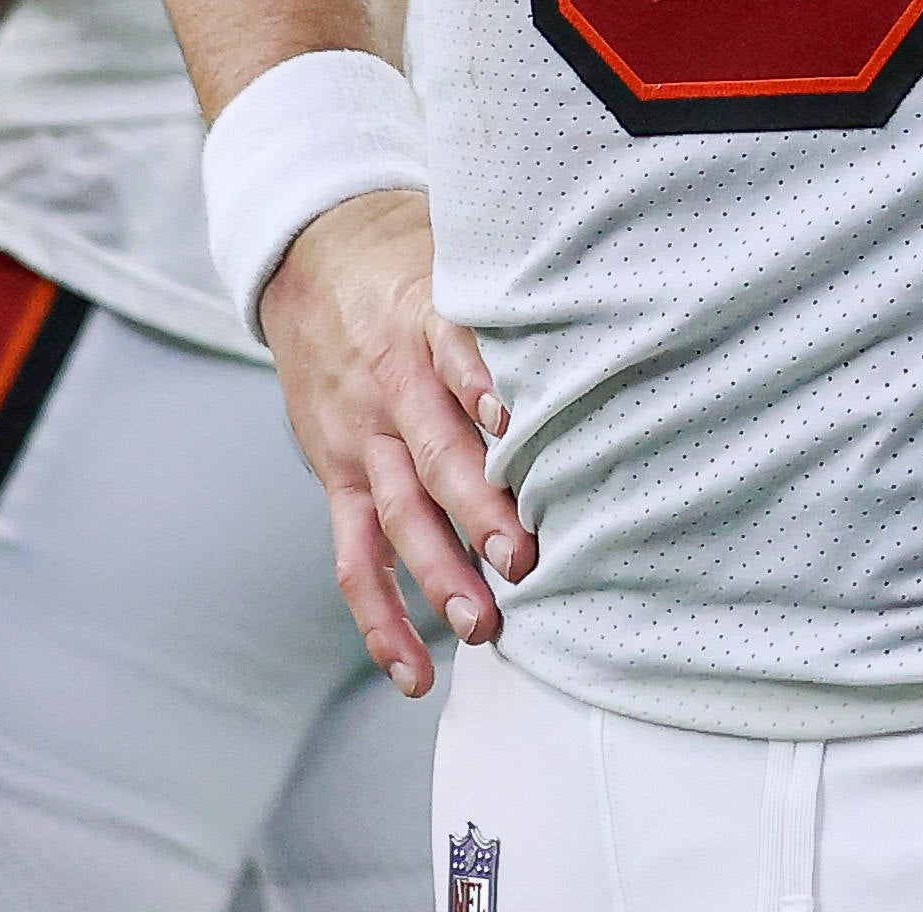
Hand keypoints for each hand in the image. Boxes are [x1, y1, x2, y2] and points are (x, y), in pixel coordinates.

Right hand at [262, 188, 521, 695]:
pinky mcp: (338, 475)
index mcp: (425, 326)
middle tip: (522, 559)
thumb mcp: (458, 257)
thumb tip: (610, 316)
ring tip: (480, 625)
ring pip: (396, 515)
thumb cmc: (409, 264)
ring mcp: (360, 439)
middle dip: (476, 512)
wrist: (312, 253)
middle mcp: (390, 389)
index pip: (454, 353)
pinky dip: (380, 616)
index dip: (483, 384)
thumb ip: (514, 300)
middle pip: (434, 455)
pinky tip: (411, 669)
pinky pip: (354, 556)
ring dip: (436, 575)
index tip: (512, 420)